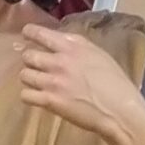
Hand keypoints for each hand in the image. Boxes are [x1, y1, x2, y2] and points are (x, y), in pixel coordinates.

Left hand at [18, 23, 144, 142]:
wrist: (120, 111)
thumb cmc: (116, 84)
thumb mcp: (99, 55)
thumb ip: (78, 47)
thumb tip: (61, 44)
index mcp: (73, 47)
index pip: (41, 33)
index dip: (30, 33)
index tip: (26, 34)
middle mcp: (60, 61)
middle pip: (28, 55)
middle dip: (30, 60)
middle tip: (36, 66)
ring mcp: (53, 81)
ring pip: (24, 75)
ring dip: (29, 78)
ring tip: (38, 83)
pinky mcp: (50, 101)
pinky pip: (25, 95)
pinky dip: (29, 96)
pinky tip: (38, 98)